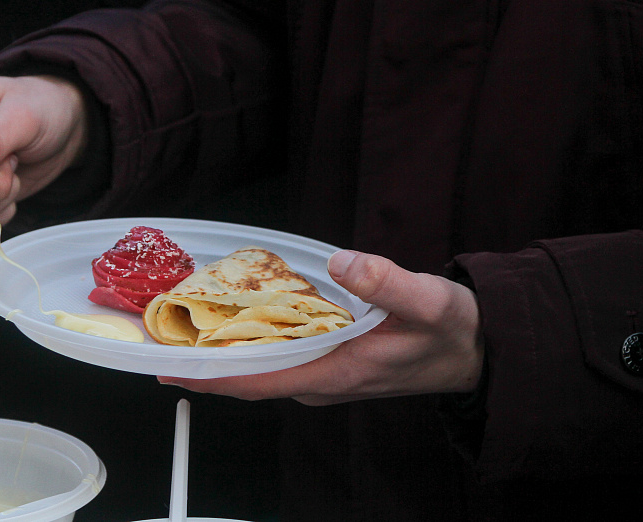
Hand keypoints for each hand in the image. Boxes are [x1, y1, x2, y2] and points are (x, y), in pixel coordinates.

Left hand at [159, 250, 484, 404]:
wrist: (477, 350)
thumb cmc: (454, 332)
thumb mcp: (430, 301)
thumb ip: (388, 282)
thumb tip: (341, 262)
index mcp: (339, 371)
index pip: (262, 381)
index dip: (213, 375)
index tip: (171, 367)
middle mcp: (325, 379)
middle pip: (251, 378)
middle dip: (205, 363)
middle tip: (164, 335)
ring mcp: (327, 373)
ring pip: (264, 369)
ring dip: (226, 352)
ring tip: (187, 326)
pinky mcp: (332, 361)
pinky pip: (280, 358)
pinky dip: (253, 342)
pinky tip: (237, 320)